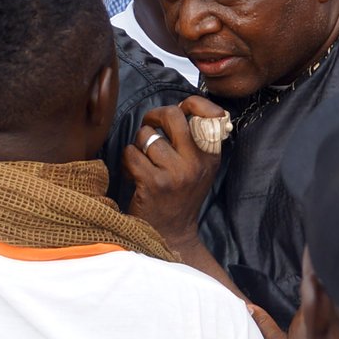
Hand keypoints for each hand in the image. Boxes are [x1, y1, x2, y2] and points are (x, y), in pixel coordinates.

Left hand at [123, 96, 229, 246]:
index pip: (207, 115)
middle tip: (150, 124)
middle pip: (172, 115)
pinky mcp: (153, 183)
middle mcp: (196, 163)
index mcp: (210, 156)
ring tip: (143, 162)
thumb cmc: (179, 198)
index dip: (191, 104)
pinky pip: (132, 153)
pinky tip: (134, 173)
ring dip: (138, 146)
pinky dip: (128, 161)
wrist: (171, 235)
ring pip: (146, 136)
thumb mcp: (199, 170)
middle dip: (155, 116)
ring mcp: (175, 173)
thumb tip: (181, 110)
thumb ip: (195, 142)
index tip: (179, 108)